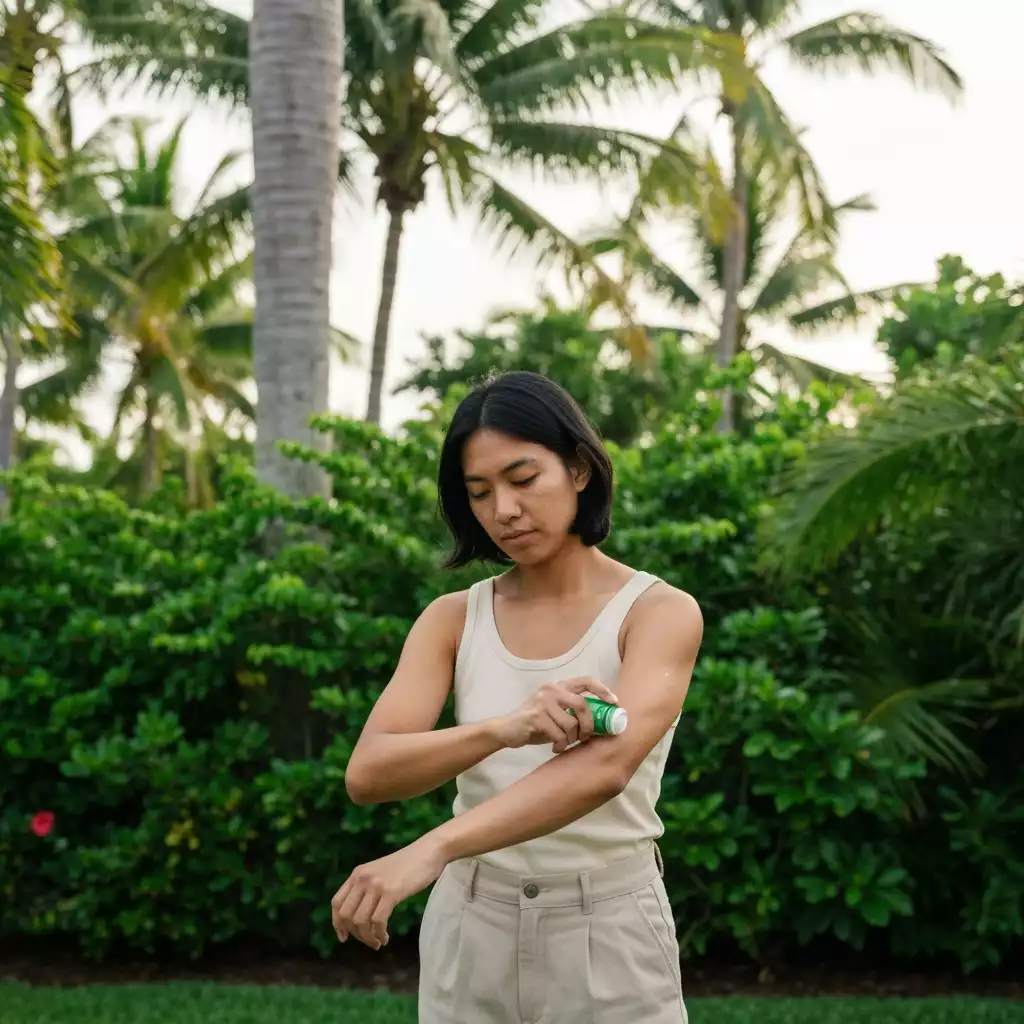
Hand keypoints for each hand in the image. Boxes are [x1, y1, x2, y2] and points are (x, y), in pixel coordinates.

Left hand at [331, 836, 447, 949]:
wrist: (429, 851)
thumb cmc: (408, 865)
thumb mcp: (380, 873)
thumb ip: (367, 888)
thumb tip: (358, 917)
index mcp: (358, 873)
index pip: (336, 903)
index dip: (337, 924)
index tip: (345, 937)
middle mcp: (362, 878)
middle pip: (346, 915)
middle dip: (355, 934)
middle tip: (369, 940)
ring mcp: (376, 884)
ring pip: (360, 921)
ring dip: (367, 938)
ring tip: (378, 942)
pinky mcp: (391, 892)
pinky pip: (377, 921)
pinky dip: (379, 934)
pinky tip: (386, 937)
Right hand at [490, 676, 618, 753]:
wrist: (507, 729)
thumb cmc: (536, 722)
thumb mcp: (555, 711)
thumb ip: (572, 711)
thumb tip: (601, 723)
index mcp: (559, 686)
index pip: (586, 680)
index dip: (603, 691)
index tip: (614, 703)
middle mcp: (551, 689)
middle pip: (582, 705)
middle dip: (588, 725)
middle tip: (585, 737)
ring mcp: (542, 702)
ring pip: (570, 724)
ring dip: (571, 739)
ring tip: (564, 744)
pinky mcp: (535, 717)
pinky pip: (558, 735)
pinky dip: (560, 745)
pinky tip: (555, 747)